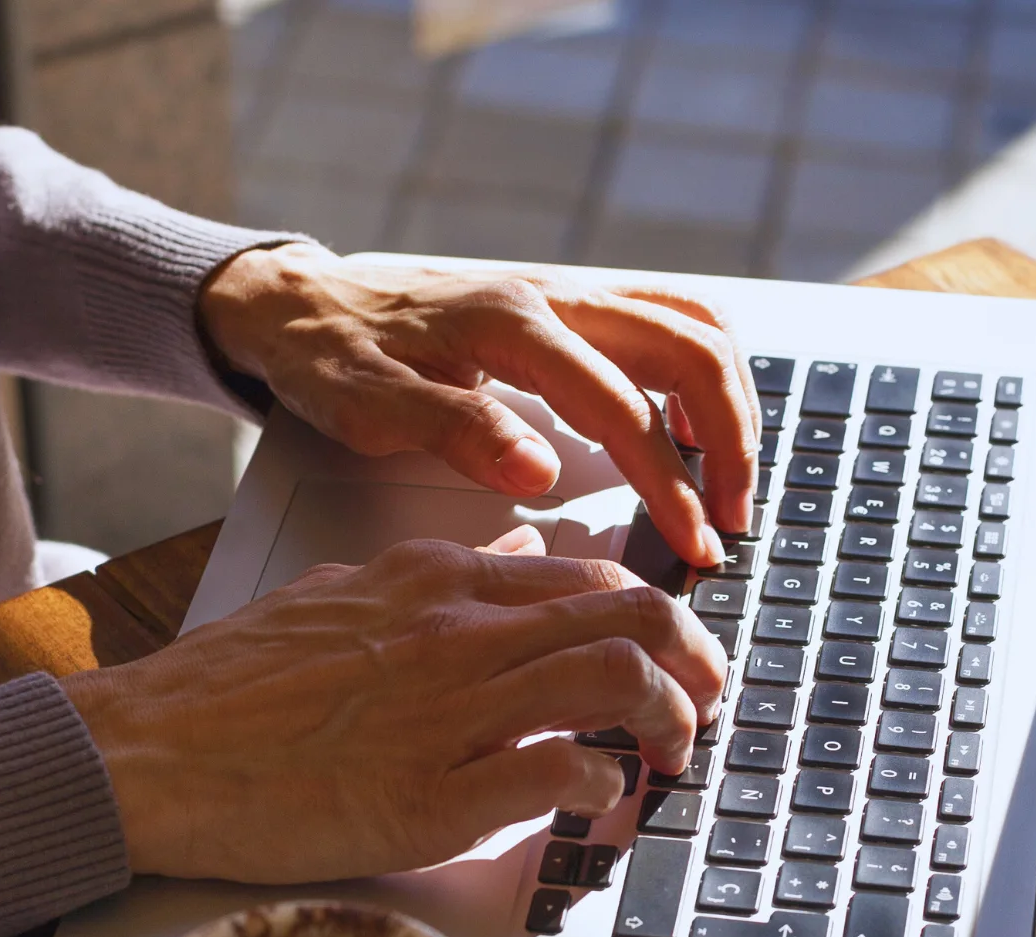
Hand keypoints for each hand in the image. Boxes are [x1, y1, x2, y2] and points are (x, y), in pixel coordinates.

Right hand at [59, 529, 725, 883]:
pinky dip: (602, 784)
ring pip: (616, 678)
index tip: (673, 655)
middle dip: (696, 659)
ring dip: (668, 721)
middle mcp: (458, 634)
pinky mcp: (431, 796)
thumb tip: (518, 555)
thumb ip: (438, 577)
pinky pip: (559, 771)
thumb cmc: (230, 686)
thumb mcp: (343, 593)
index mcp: (437, 582)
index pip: (594, 573)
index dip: (657, 615)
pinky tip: (597, 797)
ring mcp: (449, 712)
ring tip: (669, 755)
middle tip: (703, 703)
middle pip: (633, 613)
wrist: (148, 750)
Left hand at [199, 243, 757, 566]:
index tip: (697, 545)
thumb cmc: (330, 356)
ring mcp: (571, 293)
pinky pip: (670, 321)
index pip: (624, 408)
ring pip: (695, 326)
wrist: (301, 300)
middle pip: (692, 350)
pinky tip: (691, 431)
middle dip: (731, 440)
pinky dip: (702, 375)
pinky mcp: (574, 303)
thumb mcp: (367, 406)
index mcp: (512, 326)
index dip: (671, 484)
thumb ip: (456, 432)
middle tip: (734, 520)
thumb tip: (539, 473)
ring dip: (730, 401)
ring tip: (730, 480)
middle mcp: (556, 296)